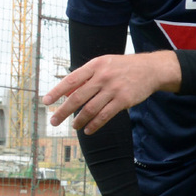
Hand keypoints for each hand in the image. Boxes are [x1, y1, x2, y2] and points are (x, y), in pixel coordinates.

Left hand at [43, 52, 179, 133]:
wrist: (150, 69)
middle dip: (63, 111)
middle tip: (54, 121)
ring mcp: (113, 89)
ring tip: (73, 126)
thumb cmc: (121, 67)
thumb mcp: (103, 65)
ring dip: (79, 120)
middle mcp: (102, 77)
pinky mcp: (124, 100)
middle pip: (77, 97)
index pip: (71, 80)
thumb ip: (85, 78)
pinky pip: (105, 116)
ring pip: (90, 109)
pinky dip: (94, 125)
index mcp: (95, 66)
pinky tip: (88, 130)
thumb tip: (65, 93)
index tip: (46, 102)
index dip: (56, 91)